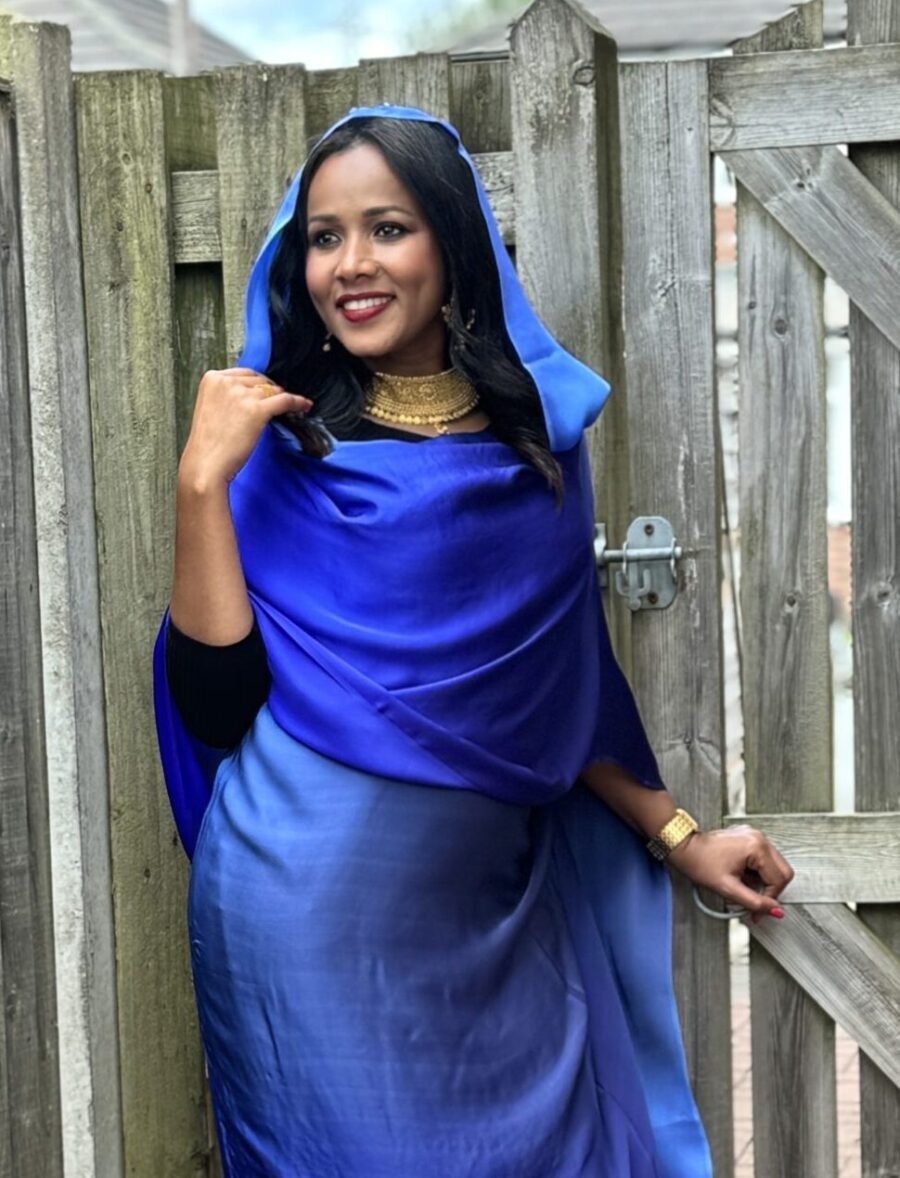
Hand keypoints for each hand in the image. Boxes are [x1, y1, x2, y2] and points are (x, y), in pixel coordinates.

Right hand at [179, 367, 311, 486]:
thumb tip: (256, 393)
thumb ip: (228, 396)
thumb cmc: (208, 444)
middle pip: (259, 380)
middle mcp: (226, 382)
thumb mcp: (212, 409)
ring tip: (292, 407)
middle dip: (270, 392)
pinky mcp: (257, 410)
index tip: (267, 391)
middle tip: (278, 404)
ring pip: (273, 390)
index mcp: (212, 378)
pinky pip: (285, 400)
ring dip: (282, 398)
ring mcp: (241, 394)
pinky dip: (297, 402)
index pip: (244, 374)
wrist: (206, 465)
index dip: (258, 384)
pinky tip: (305, 405)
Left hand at [666, 825, 794, 923]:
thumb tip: (775, 911)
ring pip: (775, 866)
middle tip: (757, 903)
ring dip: (764, 882)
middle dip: (771, 890)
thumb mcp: (728, 888)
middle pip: (782, 871)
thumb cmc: (700, 863)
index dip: (770, 899)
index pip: (779, 879)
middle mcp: (759, 837)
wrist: (685, 849)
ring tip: (745, 888)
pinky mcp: (749, 837)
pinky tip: (744, 877)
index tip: (759, 912)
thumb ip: (754, 902)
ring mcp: (755, 835)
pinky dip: (758, 872)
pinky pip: (765, 859)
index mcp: (757, 847)